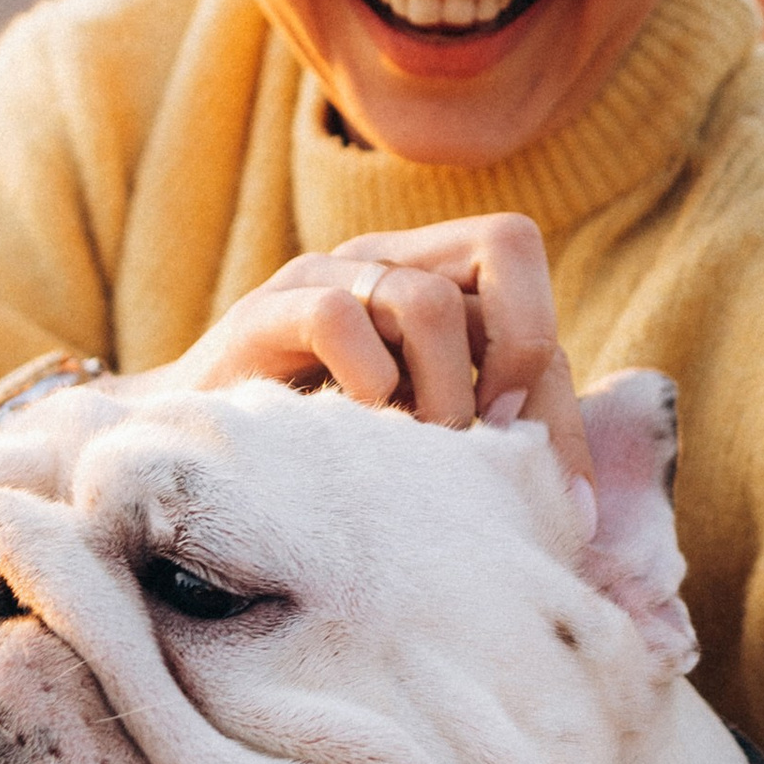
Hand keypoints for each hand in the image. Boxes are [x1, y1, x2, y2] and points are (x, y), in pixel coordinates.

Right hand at [156, 215, 591, 499]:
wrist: (187, 462)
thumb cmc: (326, 466)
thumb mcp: (426, 452)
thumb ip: (498, 453)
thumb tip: (575, 518)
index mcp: (441, 281)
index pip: (533, 288)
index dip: (557, 392)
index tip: (546, 494)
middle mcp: (390, 261)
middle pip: (507, 245)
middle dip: (520, 360)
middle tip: (487, 449)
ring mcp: (324, 278)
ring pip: (429, 301)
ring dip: (441, 400)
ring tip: (415, 460)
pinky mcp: (263, 315)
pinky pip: (338, 319)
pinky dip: (365, 385)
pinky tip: (354, 435)